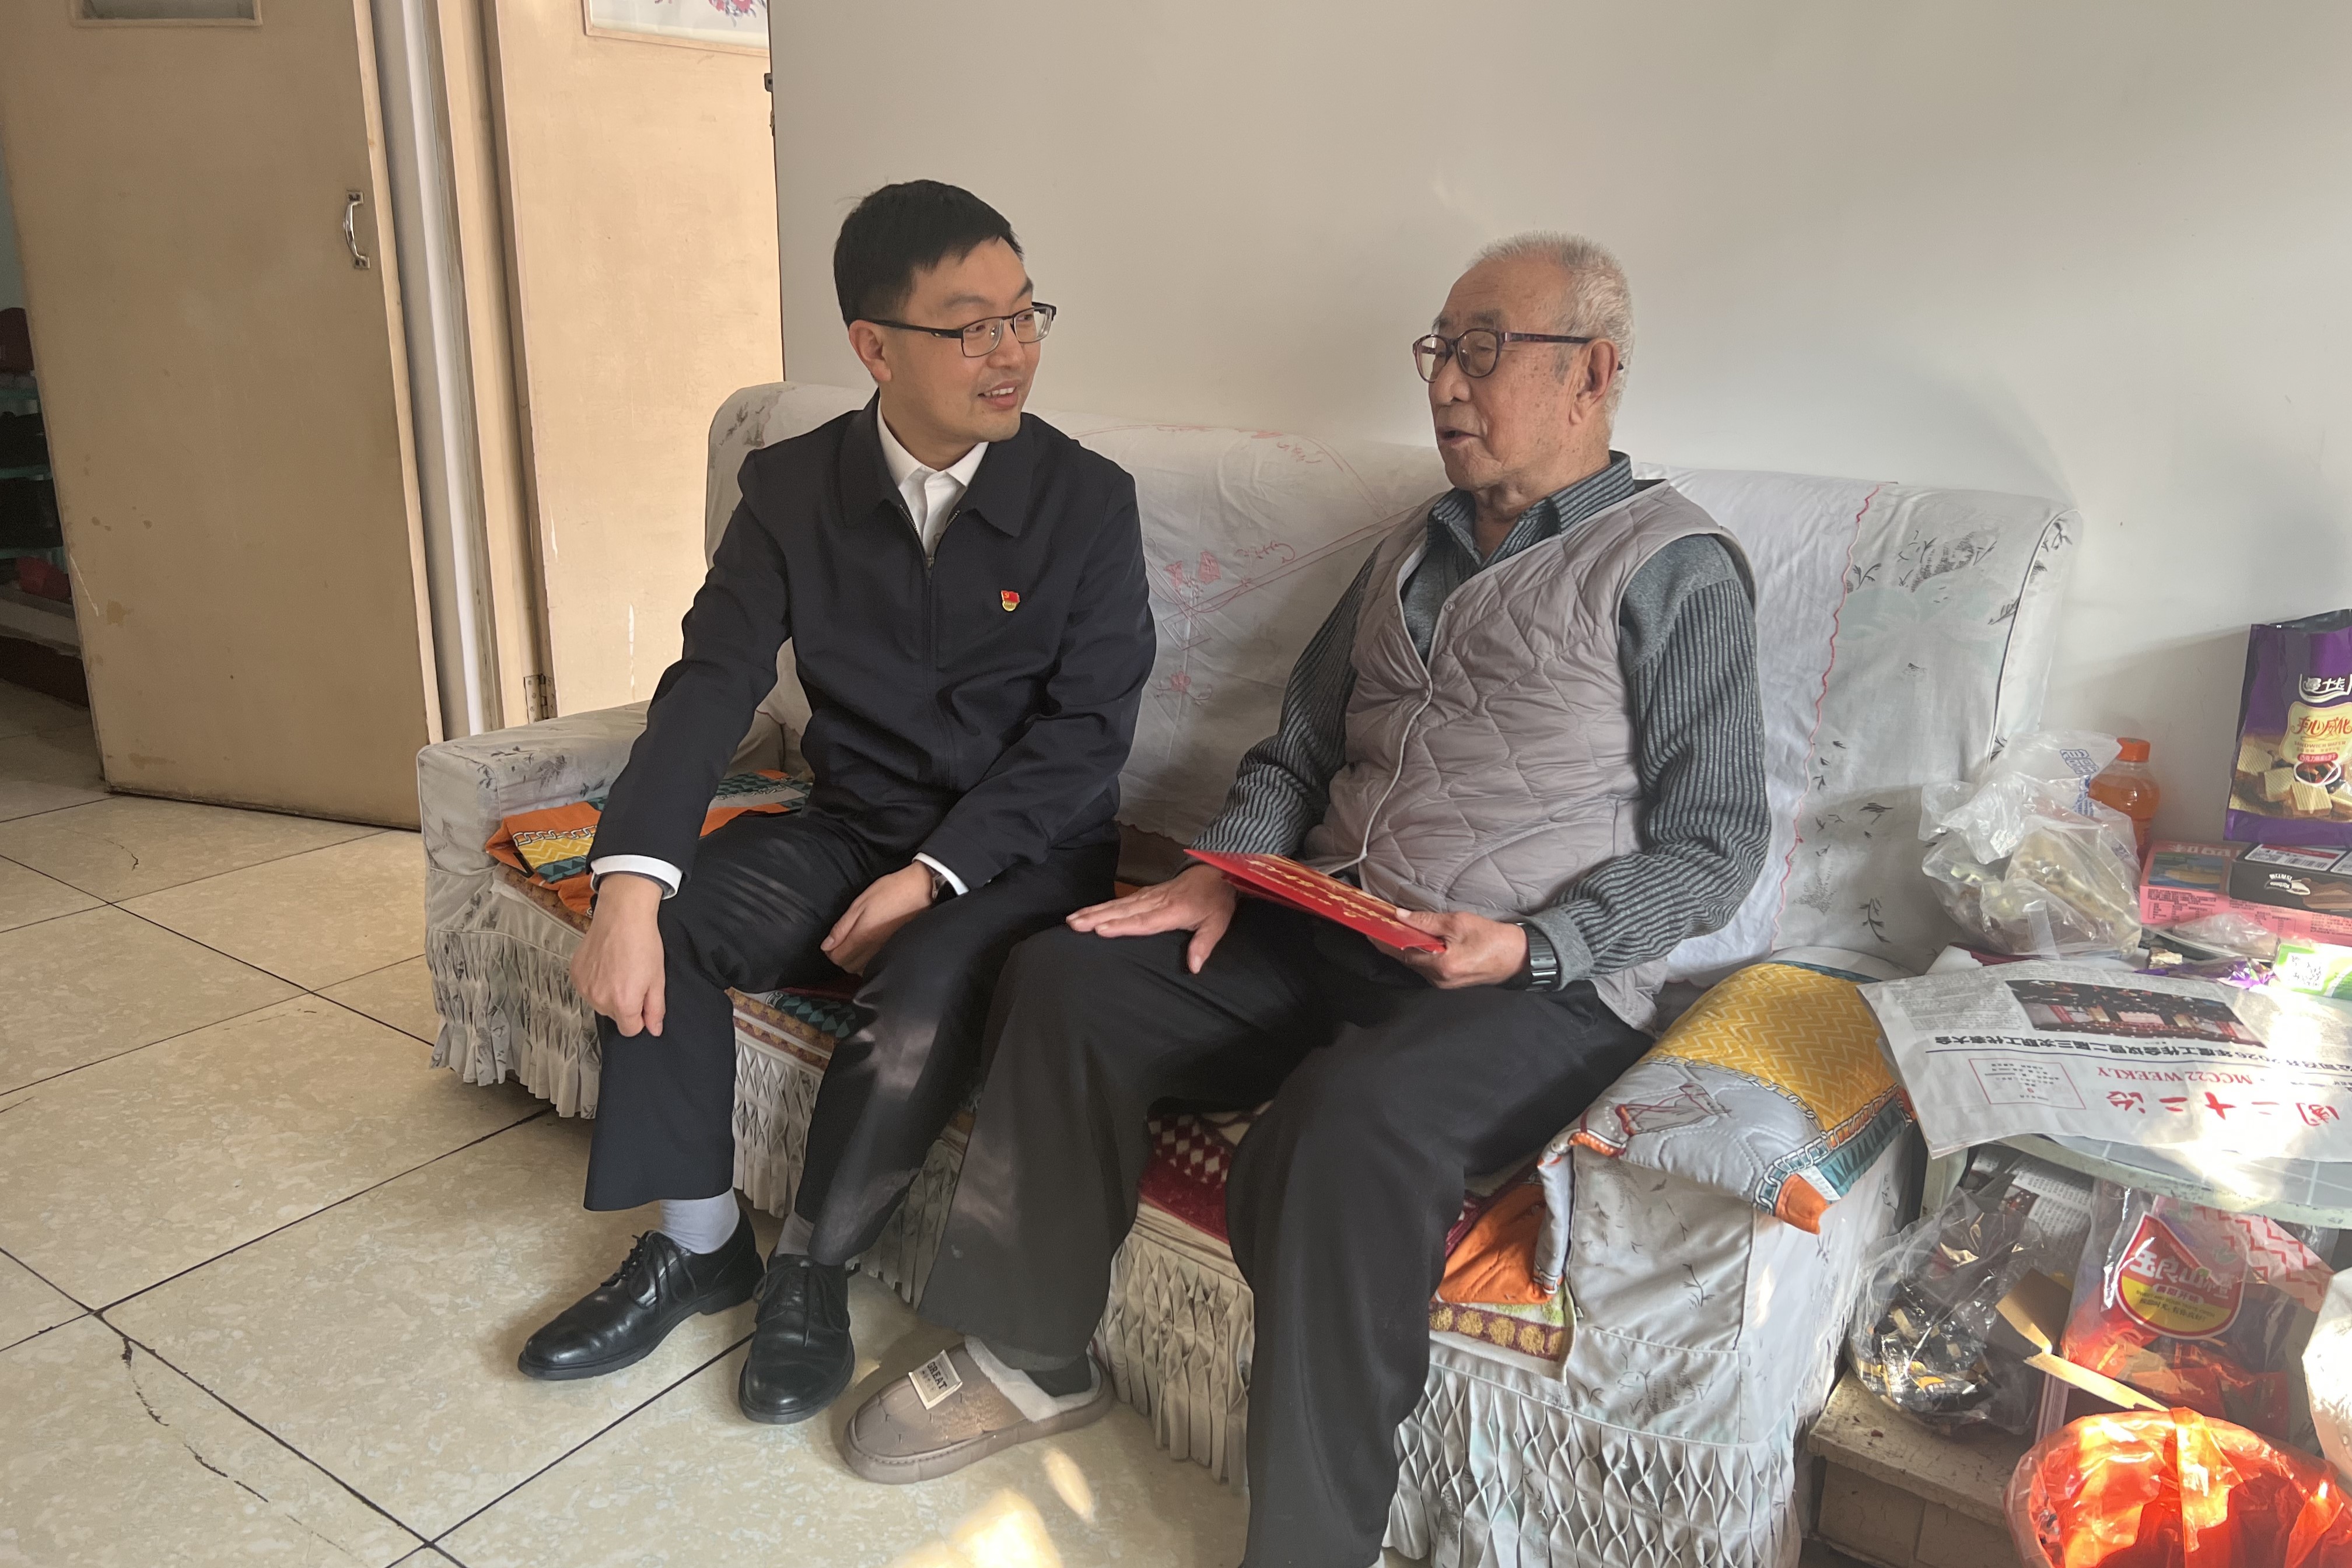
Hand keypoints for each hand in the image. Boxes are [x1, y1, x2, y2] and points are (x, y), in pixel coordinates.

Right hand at [572, 873, 668, 1034]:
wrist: (622, 915)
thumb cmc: (642, 942)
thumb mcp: (658, 978)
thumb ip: (655, 1009)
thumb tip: (654, 1029)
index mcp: (623, 1003)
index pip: (630, 1030)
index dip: (640, 1017)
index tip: (643, 1001)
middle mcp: (600, 999)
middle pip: (615, 1016)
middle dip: (625, 1003)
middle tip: (632, 978)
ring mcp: (585, 987)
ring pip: (600, 1003)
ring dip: (609, 993)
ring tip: (619, 969)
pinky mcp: (575, 975)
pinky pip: (588, 989)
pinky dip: (596, 981)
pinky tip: (605, 964)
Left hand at [822, 863, 937, 975]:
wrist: (921, 890)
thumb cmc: (891, 891)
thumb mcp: (860, 903)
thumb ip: (842, 927)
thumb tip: (827, 945)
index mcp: (862, 937)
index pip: (837, 958)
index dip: (830, 951)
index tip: (830, 942)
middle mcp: (874, 950)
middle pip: (848, 967)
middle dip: (840, 957)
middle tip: (840, 943)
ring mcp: (886, 952)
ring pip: (862, 969)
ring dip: (854, 961)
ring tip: (854, 946)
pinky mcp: (896, 950)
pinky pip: (876, 965)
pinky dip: (867, 962)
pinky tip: (869, 949)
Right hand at [1066, 864, 1237, 972]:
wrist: (1218, 871)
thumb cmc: (1217, 900)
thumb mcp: (1218, 923)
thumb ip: (1203, 944)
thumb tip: (1193, 968)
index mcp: (1174, 910)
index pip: (1144, 921)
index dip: (1122, 926)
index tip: (1100, 930)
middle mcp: (1157, 901)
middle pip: (1124, 911)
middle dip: (1097, 917)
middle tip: (1074, 924)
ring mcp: (1149, 895)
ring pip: (1118, 904)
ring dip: (1094, 911)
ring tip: (1072, 919)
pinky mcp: (1146, 893)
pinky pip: (1121, 900)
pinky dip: (1103, 906)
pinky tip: (1088, 911)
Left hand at [1388, 908, 1527, 989]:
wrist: (1517, 957)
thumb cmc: (1491, 938)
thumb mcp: (1458, 922)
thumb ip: (1426, 921)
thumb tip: (1401, 916)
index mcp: (1440, 965)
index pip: (1402, 951)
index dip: (1384, 938)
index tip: (1371, 927)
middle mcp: (1438, 979)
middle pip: (1406, 959)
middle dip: (1392, 942)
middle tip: (1379, 924)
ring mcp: (1443, 983)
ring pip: (1415, 964)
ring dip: (1405, 947)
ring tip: (1394, 930)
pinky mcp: (1448, 981)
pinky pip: (1425, 967)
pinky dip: (1418, 953)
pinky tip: (1414, 941)